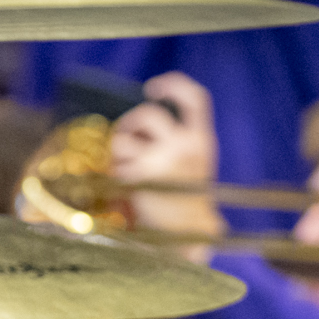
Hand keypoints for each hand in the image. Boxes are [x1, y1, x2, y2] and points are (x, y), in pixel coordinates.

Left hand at [110, 72, 225, 247]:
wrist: (190, 233)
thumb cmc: (187, 197)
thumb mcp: (195, 162)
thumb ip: (177, 139)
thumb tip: (138, 122)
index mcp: (202, 140)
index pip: (195, 98)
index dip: (173, 85)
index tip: (154, 88)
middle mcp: (184, 146)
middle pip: (148, 114)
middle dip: (130, 122)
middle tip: (127, 135)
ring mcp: (162, 160)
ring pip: (124, 139)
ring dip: (119, 152)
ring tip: (127, 169)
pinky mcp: (140, 177)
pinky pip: (116, 164)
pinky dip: (116, 173)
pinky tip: (126, 187)